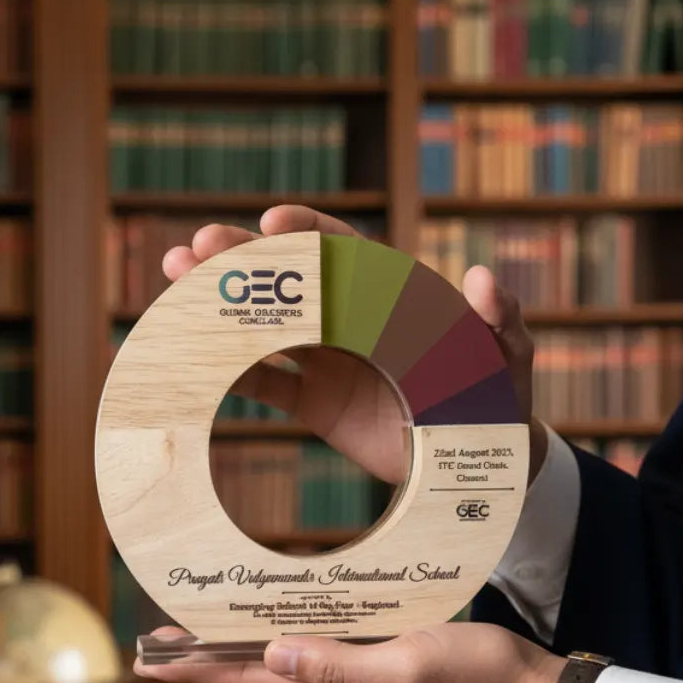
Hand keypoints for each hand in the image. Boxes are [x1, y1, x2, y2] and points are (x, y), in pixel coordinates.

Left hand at [135, 623, 565, 682]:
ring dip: (237, 652)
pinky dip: (278, 643)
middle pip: (257, 677)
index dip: (200, 668)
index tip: (152, 658)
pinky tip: (273, 631)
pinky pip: (312, 658)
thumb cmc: (472, 677)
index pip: (252, 680)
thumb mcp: (408, 668)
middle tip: (160, 644)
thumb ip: (341, 667)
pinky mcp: (375, 672)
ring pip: (281, 669)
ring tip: (201, 636)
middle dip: (206, 662)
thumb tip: (272, 655)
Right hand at [163, 205, 546, 483]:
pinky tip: (192, 355)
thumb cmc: (497, 395)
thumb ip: (501, 318)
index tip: (272, 222)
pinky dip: (230, 369)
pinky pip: (265, 383)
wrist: (475, 460)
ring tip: (176, 281)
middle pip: (288, 281)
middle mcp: (351, 320)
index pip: (343, 251)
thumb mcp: (506, 356)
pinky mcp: (314, 402)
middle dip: (243, 259)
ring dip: (221, 303)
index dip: (306, 232)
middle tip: (198, 245)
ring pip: (265, 323)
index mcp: (391, 296)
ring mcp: (327, 359)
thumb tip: (479, 277)